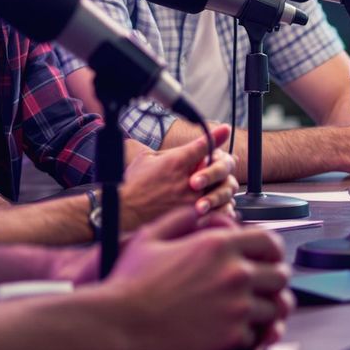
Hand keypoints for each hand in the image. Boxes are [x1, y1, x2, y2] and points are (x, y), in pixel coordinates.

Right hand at [105, 207, 293, 349]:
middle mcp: (235, 273)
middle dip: (272, 281)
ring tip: (251, 311)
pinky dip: (250, 334)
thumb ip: (181, 218)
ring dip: (264, 309)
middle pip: (280, 275)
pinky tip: (236, 331)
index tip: (266, 260)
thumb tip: (198, 211)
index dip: (271, 250)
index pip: (271, 242)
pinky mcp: (230, 337)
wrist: (118, 321)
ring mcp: (235, 306)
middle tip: (261, 288)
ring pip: (274, 307)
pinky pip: (257, 335)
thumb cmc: (130, 281)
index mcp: (220, 245)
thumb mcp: (153, 235)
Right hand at [120, 124, 238, 227]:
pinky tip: (214, 205)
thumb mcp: (147, 158)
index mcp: (176, 163)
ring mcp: (192, 201)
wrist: (124, 213)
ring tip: (216, 187)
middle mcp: (188, 181)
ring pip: (224, 189)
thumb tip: (190, 148)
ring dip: (223, 186)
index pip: (204, 144)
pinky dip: (221, 207)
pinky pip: (219, 211)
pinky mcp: (193, 219)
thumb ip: (171, 152)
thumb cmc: (133, 186)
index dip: (216, 135)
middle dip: (222, 164)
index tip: (224, 130)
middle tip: (219, 164)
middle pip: (220, 166)